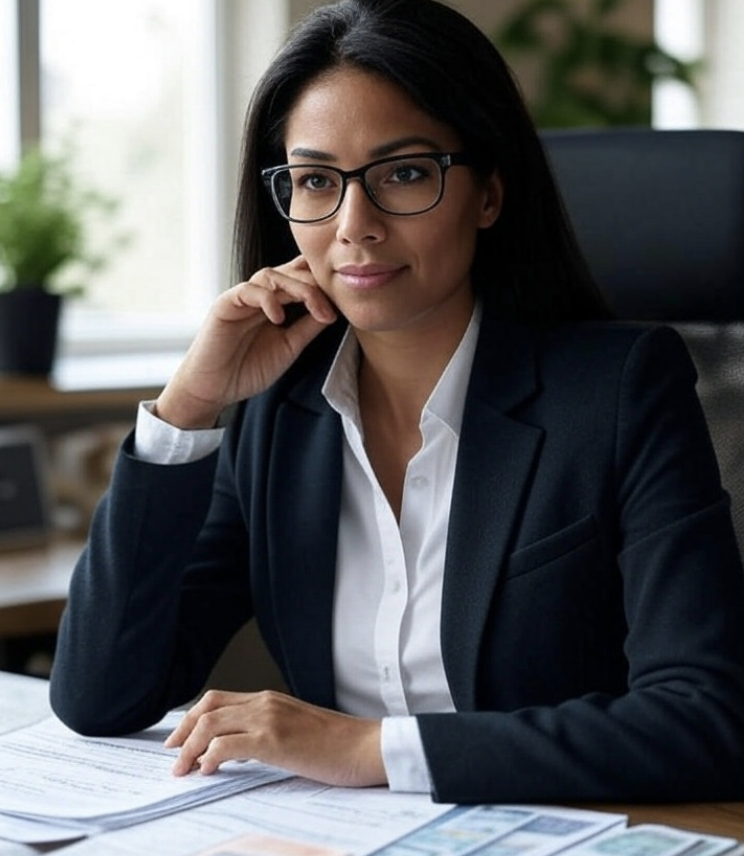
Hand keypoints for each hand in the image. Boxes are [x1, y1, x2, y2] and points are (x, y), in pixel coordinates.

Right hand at [155, 256, 336, 428]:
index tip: (342, 306)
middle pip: (291, 271)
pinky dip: (267, 300)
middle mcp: (261, 295)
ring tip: (314, 310)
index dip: (322, 285)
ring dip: (297, 289)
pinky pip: (249, 290)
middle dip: (315, 285)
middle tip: (331, 309)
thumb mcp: (289, 347)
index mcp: (277, 302)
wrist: (214, 388)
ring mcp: (243, 297)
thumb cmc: (248, 369)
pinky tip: (279, 318)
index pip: (301, 278)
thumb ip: (308, 327)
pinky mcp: (226, 304)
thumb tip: (334, 311)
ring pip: (273, 275)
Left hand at [164, 689, 386, 787]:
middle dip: (182, 730)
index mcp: (269, 699)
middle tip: (171, 755)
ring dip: (188, 747)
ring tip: (182, 770)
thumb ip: (268, 732)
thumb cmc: (336, 745)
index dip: (192, 718)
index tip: (178, 740)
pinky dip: (209, 757)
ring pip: (211, 723)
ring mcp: (268, 718)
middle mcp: (265, 702)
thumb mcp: (296, 730)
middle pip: (208, 706)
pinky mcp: (274, 740)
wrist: (364, 747)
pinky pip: (226, 744)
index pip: (218, 699)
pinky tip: (207, 771)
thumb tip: (238, 751)